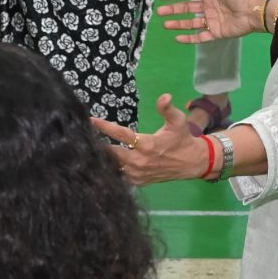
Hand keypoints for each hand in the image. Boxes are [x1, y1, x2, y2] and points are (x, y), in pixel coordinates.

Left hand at [93, 96, 214, 184]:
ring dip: (104, 157)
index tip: (91, 120)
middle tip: (85, 136)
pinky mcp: (138, 182)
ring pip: (113, 166)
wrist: (191, 163)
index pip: (121, 134)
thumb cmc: (182, 139)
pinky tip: (103, 161)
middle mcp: (140, 161)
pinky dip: (112, 168)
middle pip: (111, 153)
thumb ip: (168, 109)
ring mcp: (138, 174)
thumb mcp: (178, 121)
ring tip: (91, 148)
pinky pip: (120, 176)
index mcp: (147, 145)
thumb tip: (165, 96)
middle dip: (99, 144)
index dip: (104, 127)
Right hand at [157, 0, 263, 41]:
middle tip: (160, 12)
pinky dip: (189, 38)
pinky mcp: (216, 33)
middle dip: (173, 10)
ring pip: (191, 23)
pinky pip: (200, 37)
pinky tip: (178, 38)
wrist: (253, 13)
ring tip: (166, 25)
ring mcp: (211, 21)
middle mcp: (208, 7)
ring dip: (178, 24)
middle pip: (187, 9)